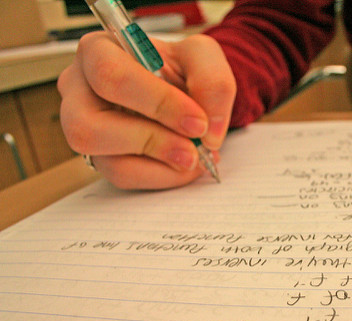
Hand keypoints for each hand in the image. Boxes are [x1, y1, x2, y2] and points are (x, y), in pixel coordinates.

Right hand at [58, 32, 235, 188]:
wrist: (181, 91)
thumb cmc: (180, 69)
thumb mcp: (203, 58)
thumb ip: (212, 83)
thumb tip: (208, 132)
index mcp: (97, 51)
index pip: (113, 77)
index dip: (158, 104)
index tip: (198, 122)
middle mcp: (79, 90)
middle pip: (90, 127)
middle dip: (153, 141)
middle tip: (195, 149)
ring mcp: (83, 128)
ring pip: (108, 161)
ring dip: (160, 166)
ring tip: (195, 158)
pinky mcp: (101, 156)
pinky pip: (125, 177)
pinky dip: (162, 176)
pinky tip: (185, 165)